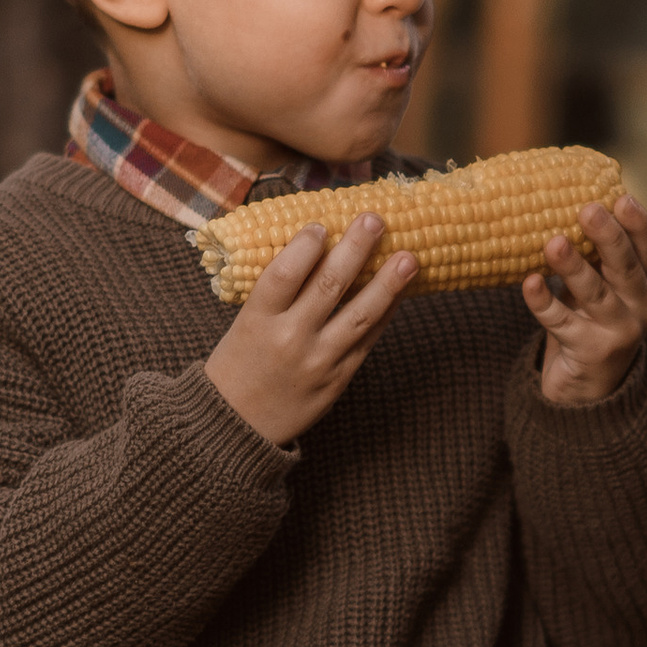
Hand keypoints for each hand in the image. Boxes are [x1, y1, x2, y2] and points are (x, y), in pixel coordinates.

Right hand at [205, 211, 416, 448]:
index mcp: (258, 320)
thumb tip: (318, 245)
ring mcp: (318, 361)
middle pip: (329, 286)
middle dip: (356, 248)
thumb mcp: (245, 323)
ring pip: (360, 314)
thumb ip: (277, 292)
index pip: (284, 274)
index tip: (322, 226)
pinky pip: (368, 339)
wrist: (237, 425)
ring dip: (389, 283)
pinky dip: (386, 312)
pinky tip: (400, 291)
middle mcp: (290, 339)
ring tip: (409, 258)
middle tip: (375, 220)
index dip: (306, 246)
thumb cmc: (240, 362)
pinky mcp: (339, 378)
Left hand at [527, 192, 646, 408]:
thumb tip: (557, 201)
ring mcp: (618, 332)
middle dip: (608, 236)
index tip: (621, 197)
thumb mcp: (598, 287)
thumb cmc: (588, 322)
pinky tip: (529, 283)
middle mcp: (639, 307)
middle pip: (625, 268)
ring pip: (595, 294)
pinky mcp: (591, 353)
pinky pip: (563, 323)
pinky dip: (544, 302)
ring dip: (574, 267)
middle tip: (588, 209)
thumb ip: (591, 256)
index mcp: (643, 284)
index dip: (638, 223)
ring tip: (553, 242)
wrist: (587, 389)